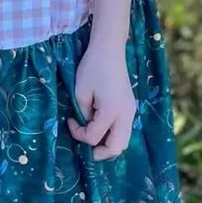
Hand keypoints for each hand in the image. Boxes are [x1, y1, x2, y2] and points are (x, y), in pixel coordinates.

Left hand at [67, 42, 135, 160]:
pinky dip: (112, 135)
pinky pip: (123, 130)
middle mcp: (125, 115)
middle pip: (116, 148)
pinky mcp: (130, 108)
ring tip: (92, 137)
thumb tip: (85, 126)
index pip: (94, 137)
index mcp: (112, 111)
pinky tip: (100, 127)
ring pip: (123, 141)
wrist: (110, 50)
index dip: (78, 134)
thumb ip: (83, 114)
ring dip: (107, 144)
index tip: (70, 121)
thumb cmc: (92, 67)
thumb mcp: (80, 92)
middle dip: (99, 152)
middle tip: (84, 146)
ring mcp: (131, 112)